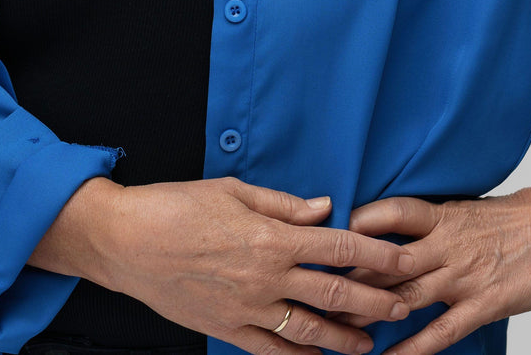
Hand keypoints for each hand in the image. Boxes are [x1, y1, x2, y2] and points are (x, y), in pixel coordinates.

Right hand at [29, 175, 413, 354]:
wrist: (127, 242)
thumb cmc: (177, 206)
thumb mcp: (234, 191)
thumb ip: (284, 204)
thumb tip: (325, 208)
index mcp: (271, 237)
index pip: (337, 247)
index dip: (375, 254)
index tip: (403, 260)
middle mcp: (265, 277)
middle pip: (334, 293)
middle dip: (374, 302)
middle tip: (403, 308)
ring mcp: (247, 309)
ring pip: (309, 330)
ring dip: (344, 338)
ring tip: (370, 344)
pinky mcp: (226, 329)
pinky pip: (272, 350)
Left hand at [337, 168, 530, 353]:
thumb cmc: (522, 217)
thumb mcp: (471, 210)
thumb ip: (438, 223)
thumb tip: (407, 230)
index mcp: (442, 214)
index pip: (389, 213)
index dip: (357, 223)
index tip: (326, 234)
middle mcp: (446, 243)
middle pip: (385, 260)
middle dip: (349, 277)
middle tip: (315, 292)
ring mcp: (463, 274)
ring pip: (405, 296)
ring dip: (371, 314)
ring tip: (338, 332)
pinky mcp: (484, 303)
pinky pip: (442, 330)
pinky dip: (414, 347)